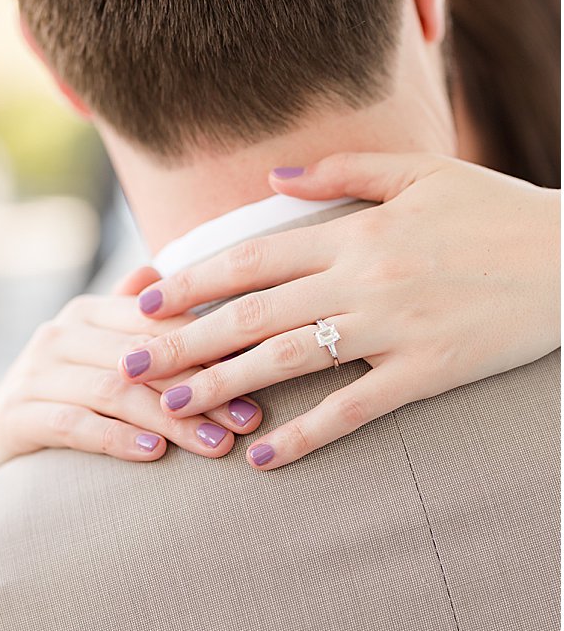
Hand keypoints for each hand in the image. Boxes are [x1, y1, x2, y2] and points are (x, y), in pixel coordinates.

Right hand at [0, 277, 262, 492]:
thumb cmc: (63, 401)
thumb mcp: (96, 356)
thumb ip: (127, 318)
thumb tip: (157, 268)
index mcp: (85, 314)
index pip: (155, 321)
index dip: (209, 345)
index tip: (260, 373)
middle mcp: (55, 335)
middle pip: (140, 356)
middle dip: (200, 387)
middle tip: (249, 419)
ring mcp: (30, 374)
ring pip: (112, 390)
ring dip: (169, 418)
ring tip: (215, 445)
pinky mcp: (13, 415)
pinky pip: (71, 424)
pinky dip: (115, 439)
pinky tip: (153, 456)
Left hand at [121, 153, 561, 469]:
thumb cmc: (498, 211)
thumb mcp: (422, 173)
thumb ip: (342, 175)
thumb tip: (271, 181)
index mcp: (355, 234)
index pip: (253, 259)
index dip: (193, 281)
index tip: (145, 301)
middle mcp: (363, 281)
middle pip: (253, 313)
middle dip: (185, 340)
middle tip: (131, 365)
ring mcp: (394, 329)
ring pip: (289, 361)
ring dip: (224, 385)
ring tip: (173, 408)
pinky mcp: (429, 371)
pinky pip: (356, 410)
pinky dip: (307, 435)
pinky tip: (264, 457)